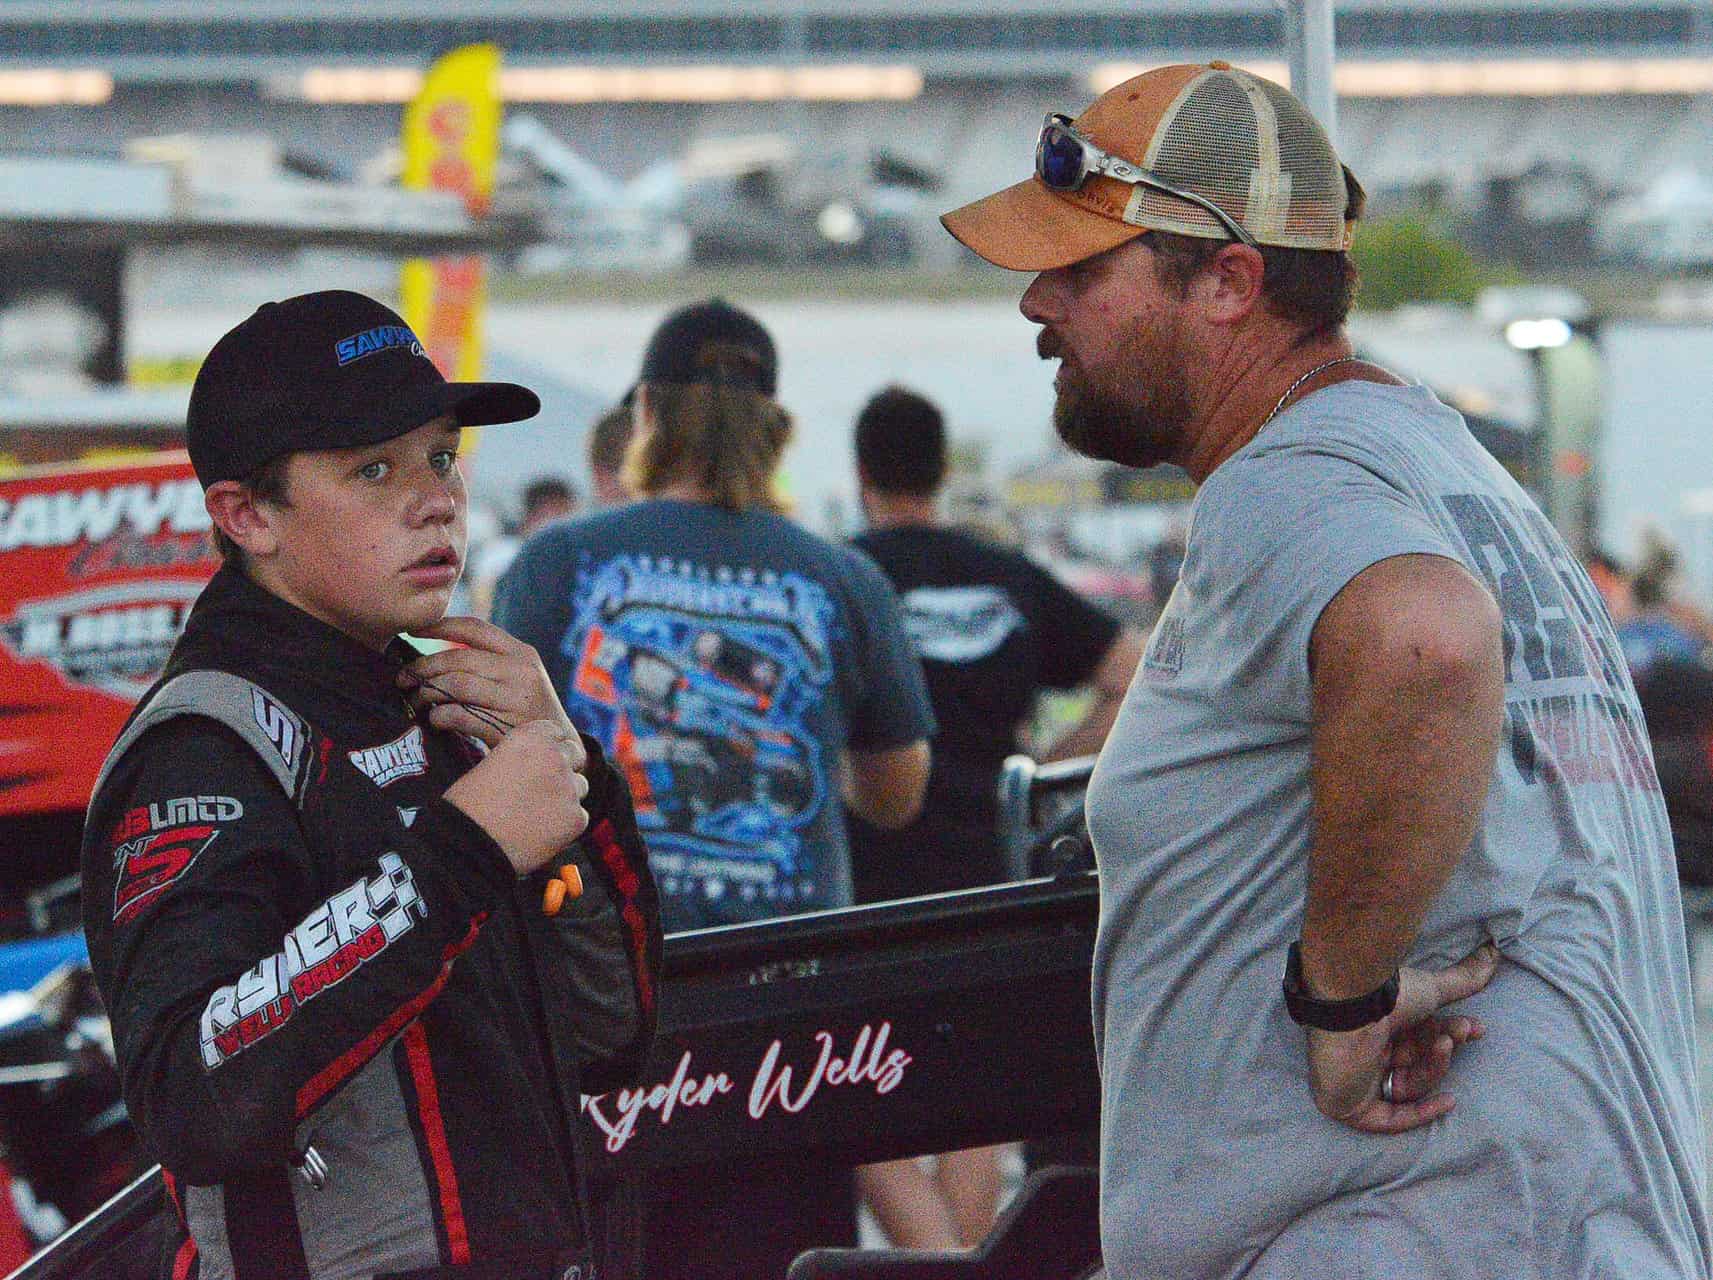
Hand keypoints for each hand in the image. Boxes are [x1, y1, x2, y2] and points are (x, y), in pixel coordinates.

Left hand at [400, 616, 570, 747]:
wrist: (562, 749)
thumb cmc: (528, 710)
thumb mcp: (520, 676)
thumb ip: (489, 661)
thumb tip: (434, 652)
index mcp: (522, 653)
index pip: (474, 628)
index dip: (439, 626)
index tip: (412, 631)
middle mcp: (522, 671)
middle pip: (458, 659)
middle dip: (423, 667)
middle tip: (403, 678)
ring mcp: (517, 699)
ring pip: (456, 685)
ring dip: (427, 692)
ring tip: (417, 700)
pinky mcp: (508, 728)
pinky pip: (460, 715)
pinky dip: (440, 716)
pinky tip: (436, 719)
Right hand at [443, 719, 589, 875]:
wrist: (469, 845)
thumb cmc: (468, 807)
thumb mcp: (489, 765)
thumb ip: (518, 758)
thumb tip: (531, 765)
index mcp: (530, 737)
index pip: (555, 731)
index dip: (548, 746)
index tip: (539, 760)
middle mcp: (554, 757)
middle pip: (574, 754)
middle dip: (563, 768)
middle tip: (543, 788)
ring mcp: (568, 788)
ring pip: (580, 786)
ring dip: (566, 796)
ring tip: (537, 814)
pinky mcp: (576, 817)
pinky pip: (579, 817)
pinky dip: (564, 825)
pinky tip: (540, 834)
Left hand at [1304, 942, 1497, 1133]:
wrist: (1353, 1002)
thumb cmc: (1385, 993)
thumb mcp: (1432, 987)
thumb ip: (1462, 979)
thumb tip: (1493, 953)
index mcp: (1376, 1026)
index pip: (1417, 1040)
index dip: (1448, 1036)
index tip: (1476, 1027)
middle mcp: (1364, 1052)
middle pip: (1415, 1062)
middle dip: (1443, 1049)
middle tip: (1463, 1031)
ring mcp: (1355, 1080)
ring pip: (1408, 1085)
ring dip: (1434, 1066)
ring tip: (1442, 1042)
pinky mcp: (1349, 1104)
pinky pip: (1389, 1119)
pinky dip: (1421, 1113)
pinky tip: (1448, 1101)